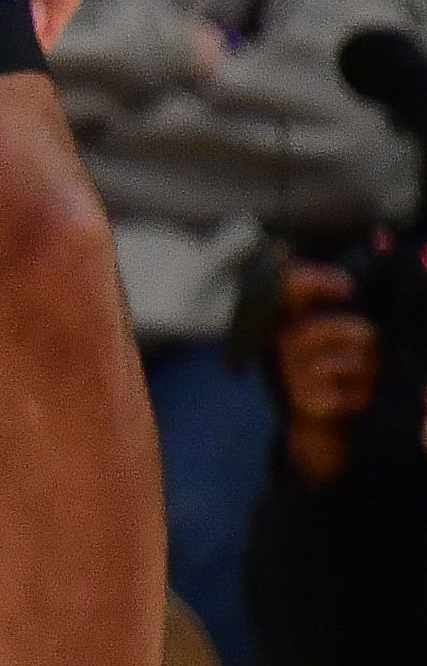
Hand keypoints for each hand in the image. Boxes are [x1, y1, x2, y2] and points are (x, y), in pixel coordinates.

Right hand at [275, 260, 377, 488]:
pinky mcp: (304, 402)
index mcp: (290, 316)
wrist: (319, 430)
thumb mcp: (344, 326)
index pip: (290, 283)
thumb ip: (359, 288)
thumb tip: (383, 235)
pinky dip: (361, 397)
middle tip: (368, 355)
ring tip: (362, 380)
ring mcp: (290, 372)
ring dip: (369, 372)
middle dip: (369, 343)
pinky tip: (353, 402)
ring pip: (352, 360)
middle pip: (343, 328)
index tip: (347, 289)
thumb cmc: (336, 370)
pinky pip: (350, 392)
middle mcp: (282, 340)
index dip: (319, 280)